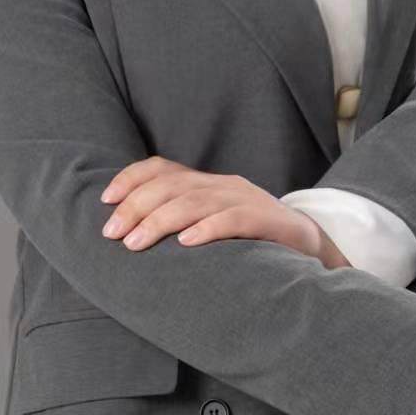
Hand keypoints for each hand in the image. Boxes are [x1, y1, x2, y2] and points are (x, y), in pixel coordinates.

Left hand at [100, 156, 350, 269]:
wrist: (310, 247)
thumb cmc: (251, 242)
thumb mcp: (212, 226)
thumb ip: (181, 223)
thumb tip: (129, 236)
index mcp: (208, 183)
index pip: (164, 168)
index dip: (132, 179)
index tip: (105, 200)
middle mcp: (224, 184)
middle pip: (173, 184)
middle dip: (137, 206)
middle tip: (112, 233)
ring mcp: (246, 199)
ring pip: (196, 201)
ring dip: (161, 221)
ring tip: (136, 243)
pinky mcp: (268, 220)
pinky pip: (234, 220)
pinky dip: (208, 229)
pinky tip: (186, 243)